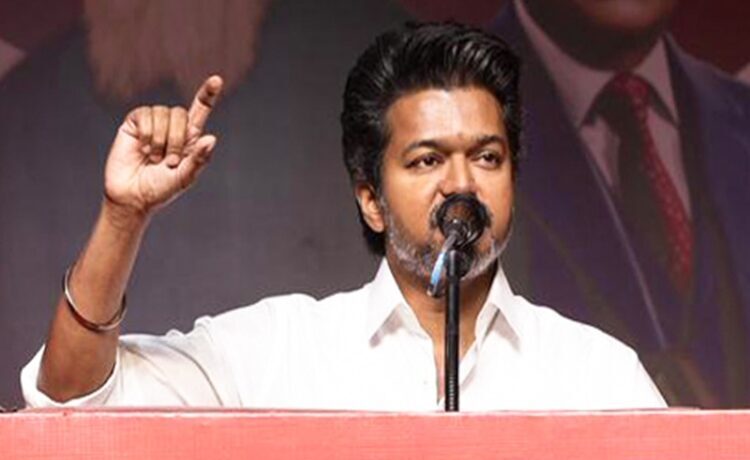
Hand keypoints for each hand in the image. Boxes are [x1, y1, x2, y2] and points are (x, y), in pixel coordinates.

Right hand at [103, 75, 222, 216]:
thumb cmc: (161, 189)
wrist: (132, 196)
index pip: (200, 109)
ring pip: (163, 113)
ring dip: (161, 139)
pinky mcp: (134, 123)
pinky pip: (145, 115)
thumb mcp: (185, 177)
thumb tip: (211, 138)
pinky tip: (143, 149)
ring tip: (154, 158)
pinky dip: (147, 134)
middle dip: (177, 139)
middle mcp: (172, 126)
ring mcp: (152, 123)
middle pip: (180, 113)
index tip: (216, 80)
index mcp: (189, 137)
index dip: (207, 94)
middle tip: (169, 162)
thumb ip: (198, 159)